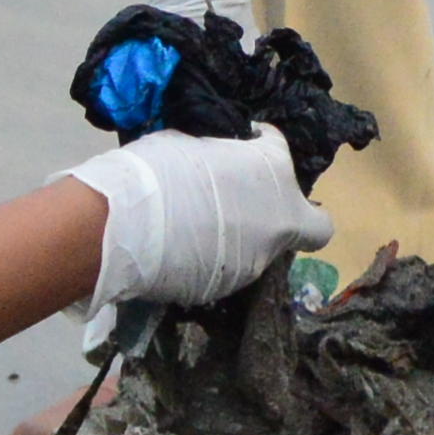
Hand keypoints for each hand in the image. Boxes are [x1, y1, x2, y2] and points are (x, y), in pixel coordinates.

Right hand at [60, 125, 331, 347]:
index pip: (281, 148)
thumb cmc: (157, 170)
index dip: (263, 147)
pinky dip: (214, 262)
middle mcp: (280, 217)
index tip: (246, 148)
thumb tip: (217, 165)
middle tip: (255, 210)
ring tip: (197, 234)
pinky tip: (181, 254)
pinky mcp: (230, 287)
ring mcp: (259, 259)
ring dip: (244, 241)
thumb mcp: (194, 146)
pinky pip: (230, 270)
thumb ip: (220, 159)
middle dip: (289, 218)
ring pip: (265, 251)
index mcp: (273, 169)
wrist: (126, 224)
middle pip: (307, 222)